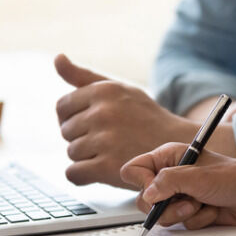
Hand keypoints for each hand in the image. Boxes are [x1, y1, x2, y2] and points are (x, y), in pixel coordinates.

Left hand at [54, 54, 235, 188]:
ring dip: (85, 157)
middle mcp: (103, 113)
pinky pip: (74, 173)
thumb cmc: (146, 118)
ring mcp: (105, 141)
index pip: (62, 107)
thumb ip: (84, 77)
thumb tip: (58, 59)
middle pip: (66, 131)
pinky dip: (82, 176)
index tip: (89, 125)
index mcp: (104, 90)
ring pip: (71, 153)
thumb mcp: (120, 90)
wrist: (177, 145)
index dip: (72, 119)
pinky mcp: (108, 167)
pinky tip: (99, 172)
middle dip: (81, 138)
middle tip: (106, 141)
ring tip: (109, 154)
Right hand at [120, 143, 235, 228]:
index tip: (158, 191)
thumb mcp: (200, 176)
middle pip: (145, 199)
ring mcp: (180, 196)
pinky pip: (181, 225)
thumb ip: (169, 182)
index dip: (142, 183)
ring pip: (163, 215)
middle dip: (168, 206)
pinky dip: (198, 221)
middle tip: (189, 201)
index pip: (134, 170)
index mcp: (169, 157)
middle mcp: (171, 176)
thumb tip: (147, 196)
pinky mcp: (190, 213)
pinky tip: (213, 211)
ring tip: (204, 204)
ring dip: (185, 214)